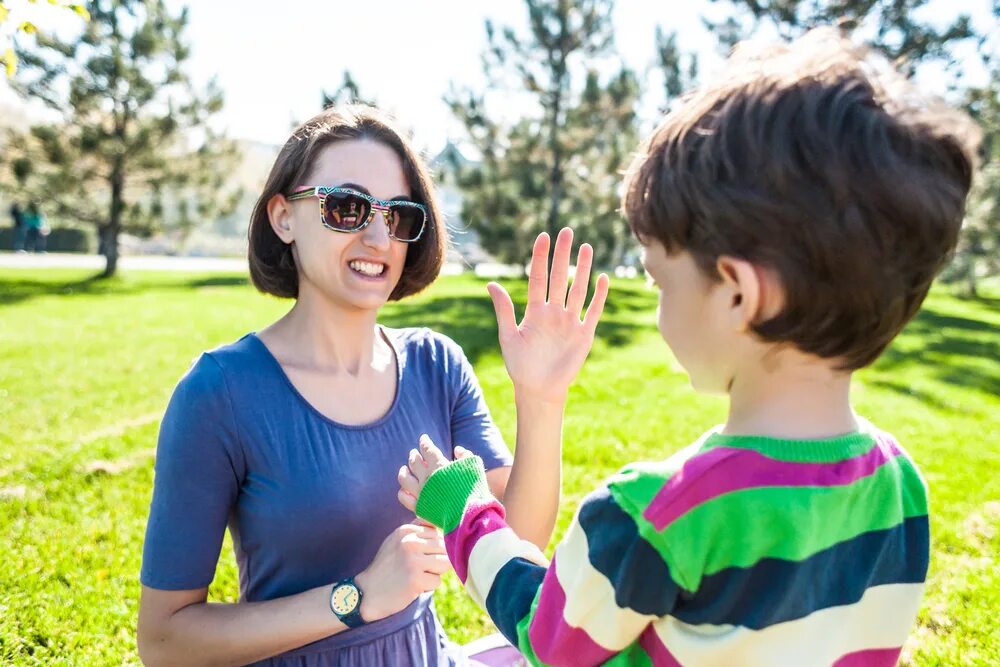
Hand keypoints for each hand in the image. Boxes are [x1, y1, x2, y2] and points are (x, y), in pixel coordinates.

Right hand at [354, 521, 449, 621]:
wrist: (367, 593)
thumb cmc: (387, 566)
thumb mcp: (398, 540)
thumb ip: (417, 528)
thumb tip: (439, 522)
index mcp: (406, 530)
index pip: (438, 535)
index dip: (432, 549)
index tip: (415, 557)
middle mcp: (410, 542)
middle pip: (444, 549)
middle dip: (436, 561)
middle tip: (416, 569)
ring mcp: (413, 561)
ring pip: (445, 563)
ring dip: (434, 573)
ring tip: (415, 575)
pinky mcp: (416, 579)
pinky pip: (437, 581)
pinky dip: (427, 587)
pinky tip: (411, 586)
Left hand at [397, 436, 471, 513]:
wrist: (469, 514)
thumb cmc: (474, 489)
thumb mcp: (474, 467)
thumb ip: (465, 455)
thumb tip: (457, 449)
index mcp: (439, 465)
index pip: (427, 449)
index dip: (424, 442)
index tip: (423, 438)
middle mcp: (427, 477)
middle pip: (414, 461)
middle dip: (414, 455)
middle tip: (414, 452)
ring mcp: (421, 492)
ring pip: (404, 478)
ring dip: (404, 471)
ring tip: (404, 469)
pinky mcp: (419, 507)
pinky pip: (404, 497)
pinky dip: (402, 491)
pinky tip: (404, 489)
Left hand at [487, 228, 608, 403]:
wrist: (538, 389)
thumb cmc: (520, 365)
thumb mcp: (508, 336)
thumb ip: (503, 310)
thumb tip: (490, 283)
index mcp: (535, 311)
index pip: (538, 278)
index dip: (540, 257)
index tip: (543, 236)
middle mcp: (553, 312)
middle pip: (559, 277)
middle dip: (562, 255)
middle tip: (566, 231)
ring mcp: (570, 322)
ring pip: (577, 290)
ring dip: (582, 269)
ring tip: (586, 247)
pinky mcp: (584, 334)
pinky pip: (593, 311)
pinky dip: (598, 296)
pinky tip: (602, 278)